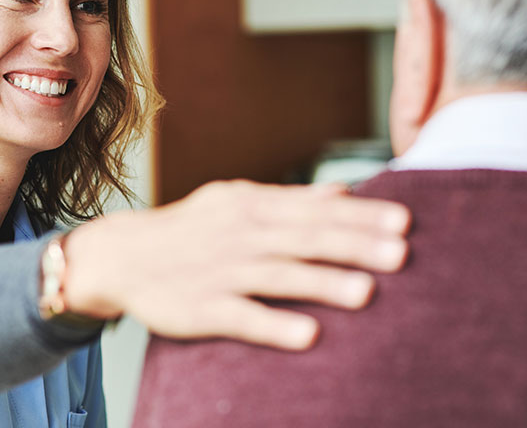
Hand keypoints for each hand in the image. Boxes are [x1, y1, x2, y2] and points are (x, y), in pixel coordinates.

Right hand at [61, 180, 410, 350]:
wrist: (121, 255)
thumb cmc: (190, 228)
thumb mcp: (236, 200)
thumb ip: (291, 199)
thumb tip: (345, 191)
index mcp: (251, 205)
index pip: (314, 209)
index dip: (361, 216)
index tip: (404, 222)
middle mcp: (239, 235)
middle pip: (304, 238)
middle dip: (354, 245)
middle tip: (402, 253)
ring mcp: (220, 272)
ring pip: (278, 276)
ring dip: (322, 282)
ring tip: (367, 292)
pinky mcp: (201, 308)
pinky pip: (241, 316)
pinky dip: (274, 324)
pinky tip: (309, 335)